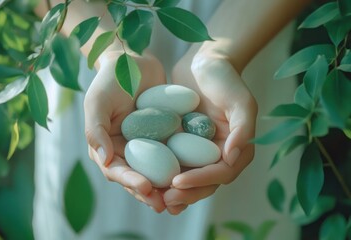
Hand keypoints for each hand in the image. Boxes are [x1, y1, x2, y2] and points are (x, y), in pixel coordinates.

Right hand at [84, 50, 167, 212]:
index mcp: (108, 146)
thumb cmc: (110, 80)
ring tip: (180, 197)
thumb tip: (104, 160)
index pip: (117, 171)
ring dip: (166, 186)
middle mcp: (128, 149)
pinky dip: (181, 165)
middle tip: (165, 204)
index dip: (130, 182)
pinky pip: (173, 153)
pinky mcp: (164, 136)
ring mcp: (147, 144)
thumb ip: (95, 131)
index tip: (146, 188)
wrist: (133, 61)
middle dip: (150, 193)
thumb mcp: (98, 102)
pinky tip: (194, 173)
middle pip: (137, 177)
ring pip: (156, 171)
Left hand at [164, 39, 257, 214]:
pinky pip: (175, 163)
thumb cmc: (225, 79)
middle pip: (205, 182)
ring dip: (173, 191)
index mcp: (237, 148)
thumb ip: (242, 129)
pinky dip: (163, 174)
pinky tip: (147, 179)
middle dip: (186, 194)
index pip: (221, 173)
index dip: (201, 181)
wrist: (204, 63)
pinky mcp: (185, 144)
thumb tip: (232, 158)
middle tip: (164, 200)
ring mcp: (201, 151)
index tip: (178, 182)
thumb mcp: (240, 101)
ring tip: (154, 197)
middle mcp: (220, 154)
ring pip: (189, 177)